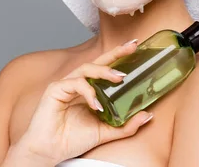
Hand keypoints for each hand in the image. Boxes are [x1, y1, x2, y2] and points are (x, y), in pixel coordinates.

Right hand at [14, 40, 152, 163]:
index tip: (136, 46)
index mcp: (90, 89)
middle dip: (116, 53)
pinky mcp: (55, 90)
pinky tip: (96, 104)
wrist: (50, 153)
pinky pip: (75, 84)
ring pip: (87, 68)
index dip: (120, 56)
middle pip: (98, 62)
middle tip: (132, 47)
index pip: (107, 68)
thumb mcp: (106, 131)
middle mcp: (79, 83)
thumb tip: (148, 115)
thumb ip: (126, 125)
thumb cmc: (72, 139)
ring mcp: (66, 85)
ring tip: (119, 78)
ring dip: (104, 71)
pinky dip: (88, 92)